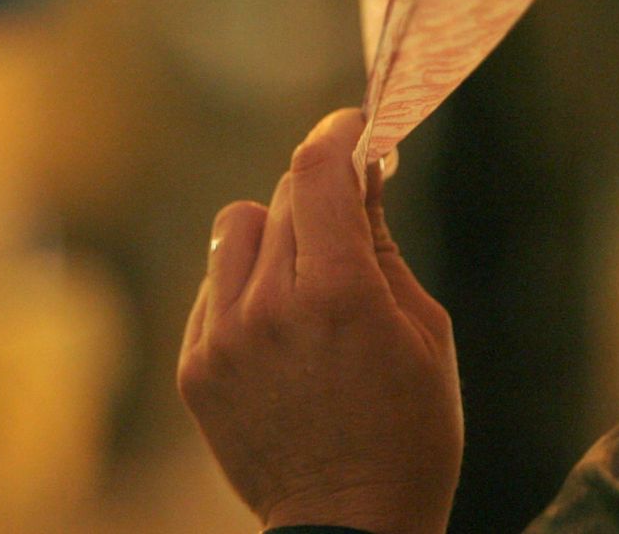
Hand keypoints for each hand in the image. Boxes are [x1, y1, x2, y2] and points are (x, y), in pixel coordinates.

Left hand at [178, 109, 460, 533]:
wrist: (350, 528)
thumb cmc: (409, 433)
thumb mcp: (425, 331)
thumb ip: (383, 243)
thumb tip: (364, 171)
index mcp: (338, 292)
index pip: (317, 169)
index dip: (338, 132)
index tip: (355, 124)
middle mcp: (268, 307)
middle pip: (283, 195)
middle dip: (321, 196)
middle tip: (350, 220)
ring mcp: (221, 338)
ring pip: (236, 228)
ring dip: (274, 236)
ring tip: (306, 284)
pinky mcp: (194, 367)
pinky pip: (213, 286)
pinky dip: (245, 289)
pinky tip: (280, 333)